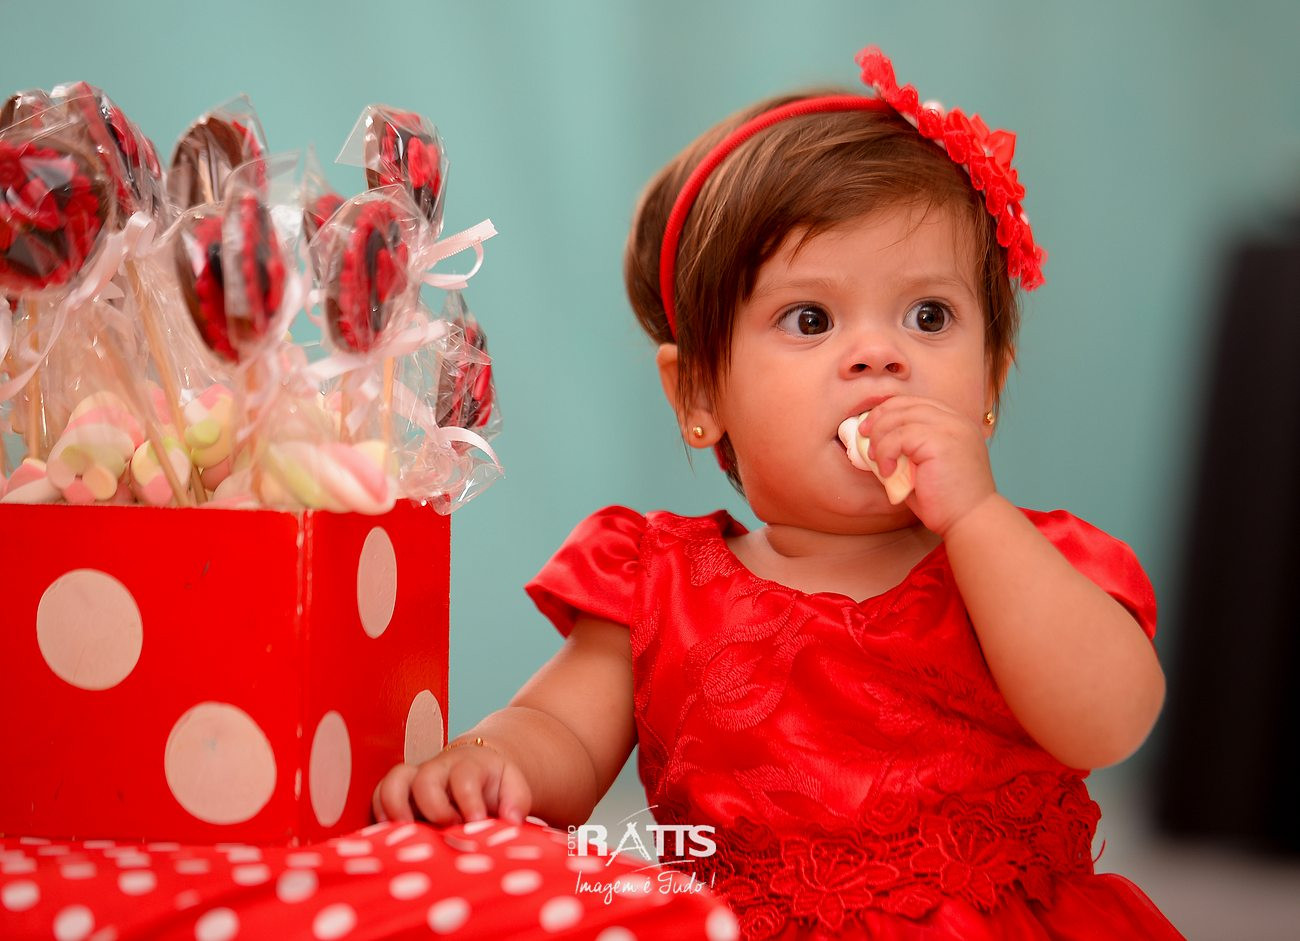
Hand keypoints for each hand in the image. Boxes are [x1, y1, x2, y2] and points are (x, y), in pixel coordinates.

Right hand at [372, 739, 532, 825]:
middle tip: (447, 829)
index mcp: (469, 764)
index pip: (464, 776)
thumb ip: (516, 800)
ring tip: (407, 835)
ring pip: (393, 781)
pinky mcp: (398, 792)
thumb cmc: (495, 783)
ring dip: (396, 808)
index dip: (468, 799)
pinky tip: (392, 838)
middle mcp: (438, 768)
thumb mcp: (513, 786)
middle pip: (425, 778)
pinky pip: (377, 795)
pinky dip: (380, 815)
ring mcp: (415, 778)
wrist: (478, 767)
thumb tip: (511, 821)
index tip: (476, 821)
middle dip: (433, 807)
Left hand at [859, 396, 996, 535]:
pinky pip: (899, 437)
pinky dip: (886, 453)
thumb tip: (871, 442)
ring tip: (877, 461)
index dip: (889, 410)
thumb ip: (905, 450)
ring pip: (899, 417)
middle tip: (864, 438)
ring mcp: (950, 428)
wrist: (970, 520)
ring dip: (880, 438)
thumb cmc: (945, 501)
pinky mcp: (940, 441)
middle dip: (878, 419)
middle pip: (906, 404)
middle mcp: (956, 420)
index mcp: (955, 423)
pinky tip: (888, 472)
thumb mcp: (923, 467)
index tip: (870, 427)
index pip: (915, 403)